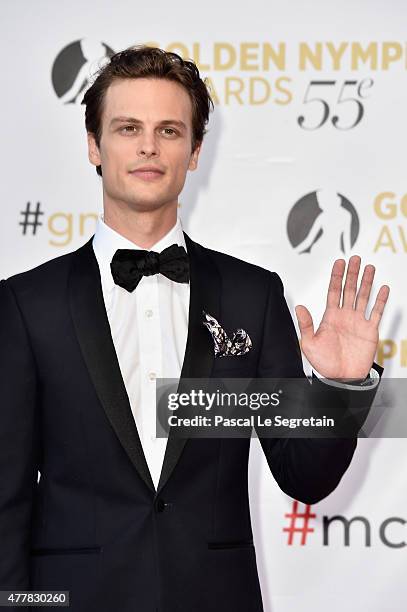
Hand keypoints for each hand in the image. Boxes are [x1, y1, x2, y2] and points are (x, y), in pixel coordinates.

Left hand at [294, 255, 389, 378]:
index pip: (334, 291)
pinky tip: (383, 288)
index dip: (336, 276)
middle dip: (352, 273)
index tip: (339, 263)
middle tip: (355, 259)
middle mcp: (345, 316)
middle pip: (349, 289)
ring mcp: (358, 322)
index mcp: (330, 317)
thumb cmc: (325, 364)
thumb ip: (305, 324)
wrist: (341, 378)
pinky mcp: (370, 330)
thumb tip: (299, 307)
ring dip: (366, 282)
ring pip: (363, 296)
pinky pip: (376, 312)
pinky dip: (380, 300)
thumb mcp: (308, 343)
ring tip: (369, 268)